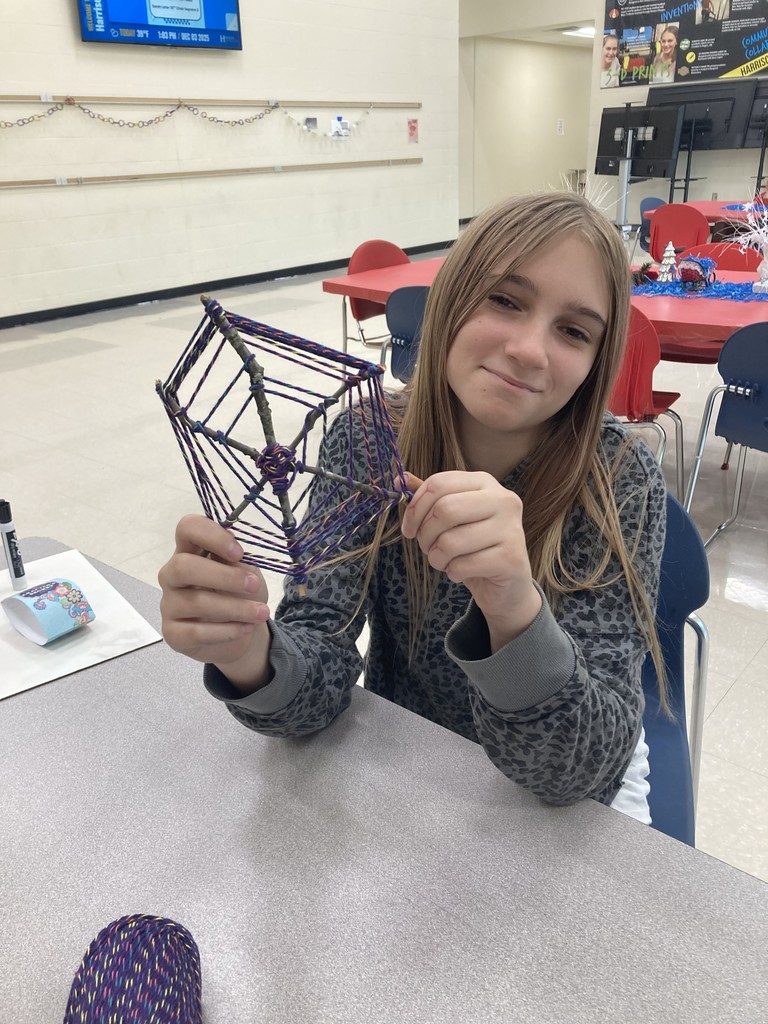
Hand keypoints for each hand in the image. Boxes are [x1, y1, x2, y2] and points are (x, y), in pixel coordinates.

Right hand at [158, 515, 271, 689]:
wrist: (239, 631)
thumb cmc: (239, 593)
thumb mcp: (245, 571)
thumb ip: (237, 560)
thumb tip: (235, 552)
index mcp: (189, 550)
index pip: (187, 528)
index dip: (211, 535)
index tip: (239, 552)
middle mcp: (172, 575)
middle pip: (183, 567)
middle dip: (224, 576)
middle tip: (254, 585)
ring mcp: (169, 605)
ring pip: (196, 602)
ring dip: (236, 608)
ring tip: (261, 612)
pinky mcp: (173, 633)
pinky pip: (197, 632)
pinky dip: (227, 630)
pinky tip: (246, 628)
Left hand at [400, 471, 541, 650]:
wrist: (506, 583)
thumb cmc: (474, 545)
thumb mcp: (452, 517)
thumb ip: (429, 497)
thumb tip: (400, 479)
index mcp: (485, 483)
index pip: (439, 483)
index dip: (415, 508)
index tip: (408, 528)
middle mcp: (503, 500)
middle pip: (444, 510)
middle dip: (425, 534)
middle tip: (427, 548)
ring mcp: (511, 528)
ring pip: (450, 541)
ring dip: (437, 558)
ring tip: (444, 562)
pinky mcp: (511, 558)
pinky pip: (462, 565)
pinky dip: (453, 573)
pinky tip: (461, 572)